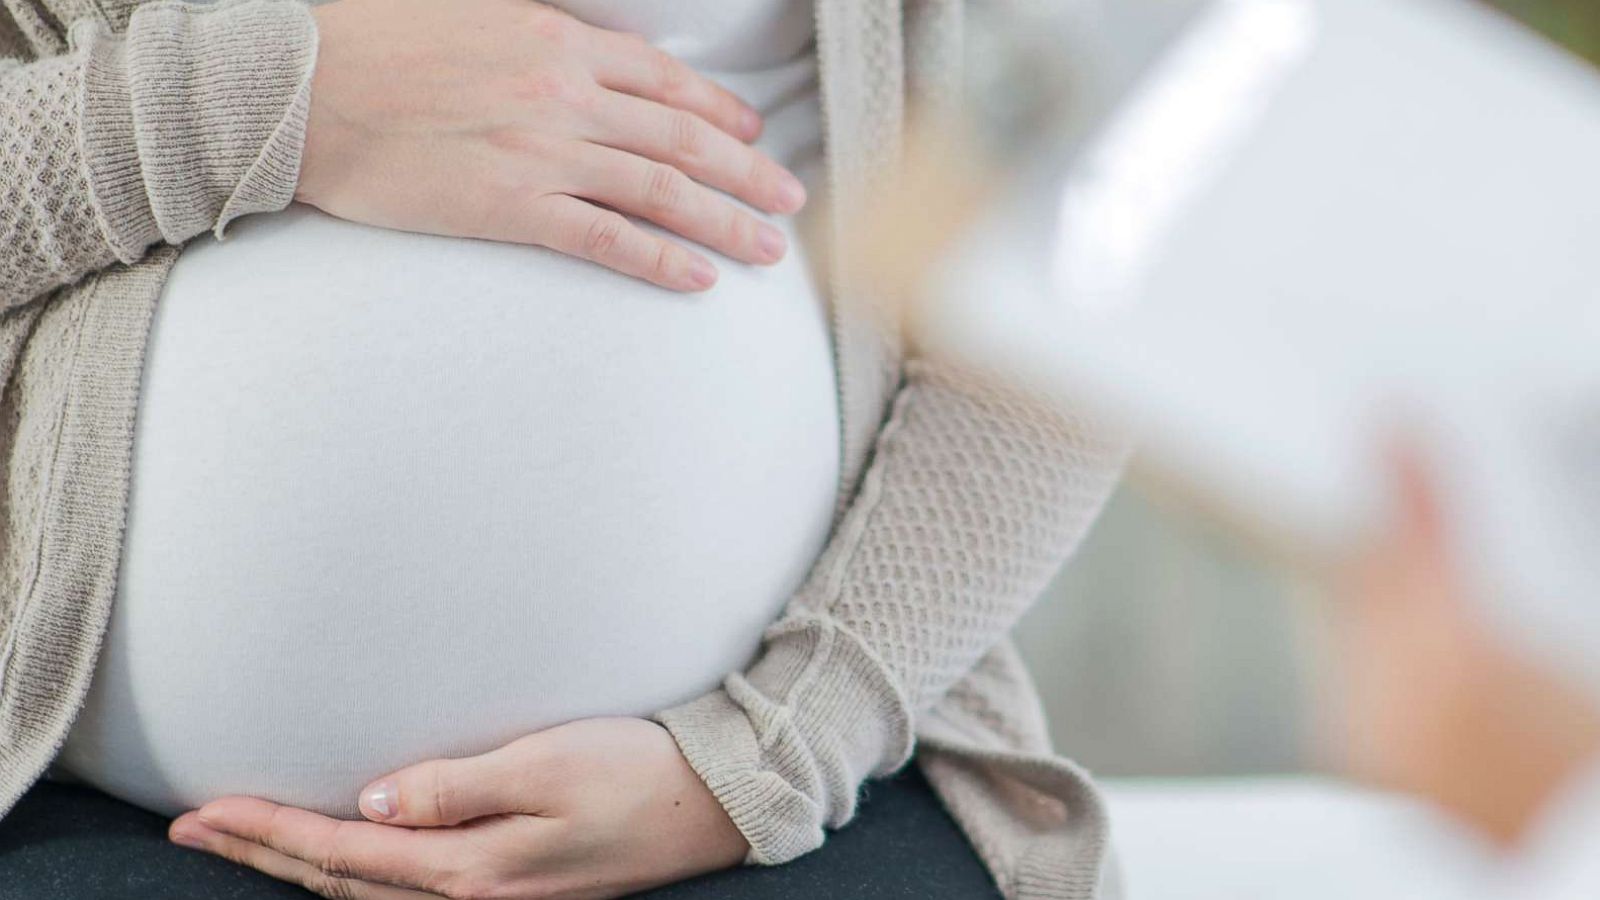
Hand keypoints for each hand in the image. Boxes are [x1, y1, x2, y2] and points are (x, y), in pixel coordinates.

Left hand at [168, 718, 748, 898]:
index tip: (203, 812)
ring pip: (367, 897)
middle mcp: (475, 898)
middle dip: (261, 856)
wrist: (714, 804)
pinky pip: (406, 894)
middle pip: (339, 885)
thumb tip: (368, 805)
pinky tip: (344, 861)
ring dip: (298, 870)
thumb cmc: (637, 771)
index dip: (266, 833)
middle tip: (191, 830)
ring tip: (247, 843)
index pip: (342, 854)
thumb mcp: (546, 764)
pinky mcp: (516, 887)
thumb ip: (453, 787)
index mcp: (473, 870)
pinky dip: (354, 879)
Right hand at [300, 0, 807, 291]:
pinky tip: (698, 277)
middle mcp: (563, 93)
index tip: (754, 135)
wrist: (297, 88)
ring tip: (767, 250)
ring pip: (661, 190)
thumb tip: (585, 56)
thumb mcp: (472, 11)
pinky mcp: (509, 207)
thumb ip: (539, 35)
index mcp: (557, 39)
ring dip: (725, 221)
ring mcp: (541, 152)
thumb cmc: (373, 44)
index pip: (665, 80)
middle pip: (683, 139)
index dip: (721, 111)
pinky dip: (659, 258)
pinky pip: (605, 238)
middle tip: (790, 202)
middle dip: (748, 172)